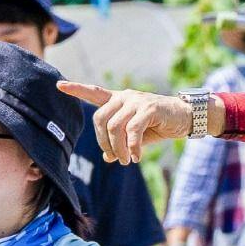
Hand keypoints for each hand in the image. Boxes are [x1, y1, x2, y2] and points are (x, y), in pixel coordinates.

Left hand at [58, 81, 198, 164]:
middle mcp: (125, 97)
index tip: (58, 85)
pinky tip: (137, 156)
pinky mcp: (149, 108)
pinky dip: (132, 146)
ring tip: (127, 160)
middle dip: (103, 142)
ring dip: (118, 148)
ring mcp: (136, 101)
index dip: (76, 89)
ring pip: (115, 126)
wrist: (185, 118)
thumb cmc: (159, 125)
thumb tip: (107, 158)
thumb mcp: (136, 136)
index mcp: (118, 101)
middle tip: (115, 157)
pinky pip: (132, 130)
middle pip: (99, 118)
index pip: (93, 93)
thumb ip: (120, 143)